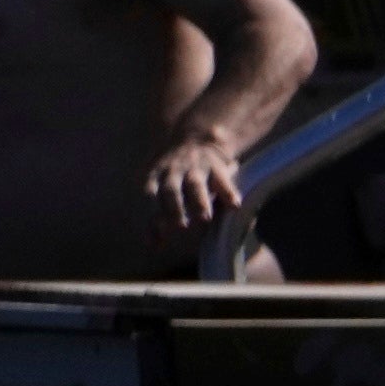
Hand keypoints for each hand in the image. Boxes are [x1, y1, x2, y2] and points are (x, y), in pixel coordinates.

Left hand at [150, 136, 252, 252]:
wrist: (198, 139)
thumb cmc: (176, 176)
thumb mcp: (162, 189)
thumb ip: (158, 218)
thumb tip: (153, 246)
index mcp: (155, 178)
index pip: (150, 198)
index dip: (153, 216)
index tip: (157, 237)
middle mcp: (173, 172)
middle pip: (170, 191)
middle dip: (174, 209)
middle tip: (180, 227)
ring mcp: (194, 168)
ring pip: (195, 184)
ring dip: (198, 202)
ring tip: (204, 219)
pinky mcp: (216, 166)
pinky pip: (222, 179)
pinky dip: (228, 191)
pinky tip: (234, 205)